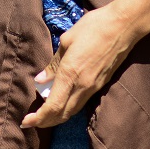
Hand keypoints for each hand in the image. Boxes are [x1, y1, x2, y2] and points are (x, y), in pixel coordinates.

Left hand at [22, 3, 139, 129]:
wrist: (123, 26)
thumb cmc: (93, 27)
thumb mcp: (67, 40)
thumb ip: (54, 64)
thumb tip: (41, 81)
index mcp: (70, 74)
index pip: (53, 106)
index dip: (39, 118)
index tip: (25, 121)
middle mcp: (83, 86)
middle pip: (63, 114)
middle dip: (45, 122)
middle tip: (31, 122)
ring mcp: (94, 87)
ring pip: (73, 111)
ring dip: (57, 117)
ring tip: (43, 116)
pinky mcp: (101, 85)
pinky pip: (81, 103)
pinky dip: (68, 108)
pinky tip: (61, 103)